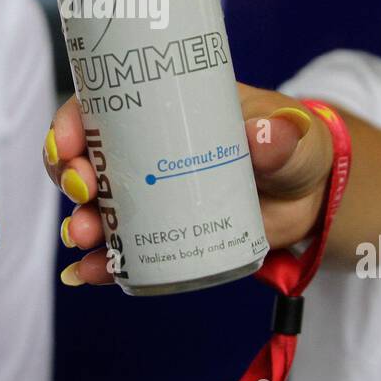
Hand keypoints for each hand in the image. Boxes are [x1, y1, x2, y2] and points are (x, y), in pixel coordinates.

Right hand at [45, 84, 332, 285]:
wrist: (312, 198)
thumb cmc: (294, 145)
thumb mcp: (290, 132)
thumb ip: (281, 134)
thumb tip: (266, 134)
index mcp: (166, 108)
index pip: (103, 105)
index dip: (74, 120)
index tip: (69, 141)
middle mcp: (146, 149)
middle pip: (88, 158)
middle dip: (69, 174)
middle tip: (81, 190)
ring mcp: (151, 195)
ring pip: (97, 206)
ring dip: (80, 221)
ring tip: (83, 237)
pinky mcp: (164, 235)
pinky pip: (122, 250)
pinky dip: (99, 263)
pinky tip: (86, 274)